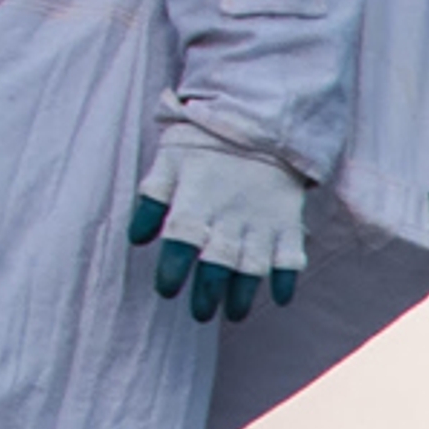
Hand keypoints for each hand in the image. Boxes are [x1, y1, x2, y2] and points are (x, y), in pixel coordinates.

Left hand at [126, 134, 308, 321]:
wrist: (261, 116)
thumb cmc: (207, 139)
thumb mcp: (170, 160)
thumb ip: (153, 198)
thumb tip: (137, 238)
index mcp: (196, 202)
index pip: (179, 243)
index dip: (171, 271)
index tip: (167, 289)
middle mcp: (229, 217)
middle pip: (216, 265)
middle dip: (207, 294)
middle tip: (201, 313)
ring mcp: (261, 221)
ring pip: (252, 268)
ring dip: (243, 294)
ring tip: (233, 312)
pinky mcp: (288, 220)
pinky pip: (291, 256)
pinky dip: (286, 279)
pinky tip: (280, 297)